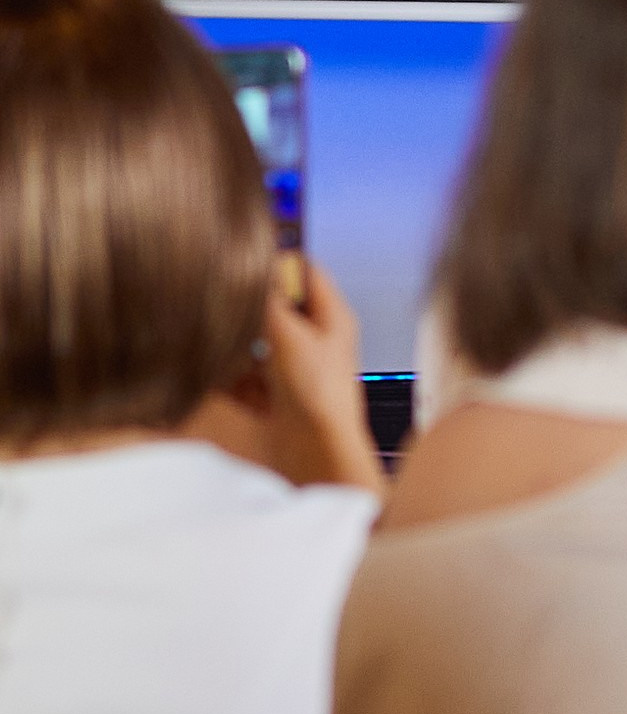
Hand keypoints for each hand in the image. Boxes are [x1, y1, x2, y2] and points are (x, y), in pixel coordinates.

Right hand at [190, 262, 385, 500]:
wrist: (318, 457)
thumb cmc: (320, 396)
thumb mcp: (290, 336)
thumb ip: (268, 301)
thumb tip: (253, 267)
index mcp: (331, 318)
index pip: (306, 273)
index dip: (279, 262)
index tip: (246, 256)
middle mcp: (314, 341)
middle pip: (275, 311)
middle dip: (246, 310)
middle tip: (217, 301)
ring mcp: (293, 371)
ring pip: (254, 346)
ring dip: (232, 348)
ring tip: (209, 341)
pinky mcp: (276, 400)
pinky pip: (244, 381)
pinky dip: (227, 380)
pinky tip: (209, 376)